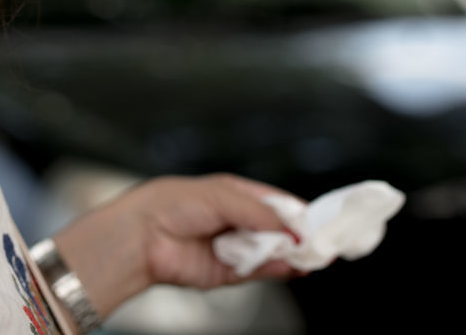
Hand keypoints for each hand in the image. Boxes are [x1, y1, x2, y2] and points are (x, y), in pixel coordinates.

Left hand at [137, 174, 307, 288]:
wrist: (142, 236)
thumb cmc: (172, 204)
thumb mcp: (221, 196)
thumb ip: (259, 213)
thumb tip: (292, 229)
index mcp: (233, 194)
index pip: (274, 202)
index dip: (297, 211)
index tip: (321, 219)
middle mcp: (234, 221)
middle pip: (277, 229)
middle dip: (298, 235)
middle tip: (323, 242)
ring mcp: (232, 247)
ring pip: (271, 252)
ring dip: (291, 254)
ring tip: (311, 256)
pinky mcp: (226, 273)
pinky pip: (258, 271)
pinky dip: (276, 269)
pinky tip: (292, 266)